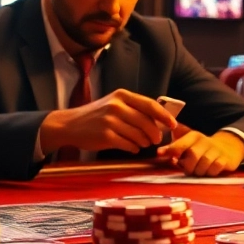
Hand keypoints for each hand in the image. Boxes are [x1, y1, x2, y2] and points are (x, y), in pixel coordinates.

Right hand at [40, 89, 177, 153]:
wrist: (70, 125)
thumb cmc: (96, 115)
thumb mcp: (114, 103)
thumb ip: (134, 108)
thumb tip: (160, 119)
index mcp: (121, 95)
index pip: (150, 105)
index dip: (164, 116)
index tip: (173, 125)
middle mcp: (116, 106)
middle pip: (147, 122)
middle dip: (155, 133)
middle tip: (156, 139)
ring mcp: (110, 121)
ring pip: (139, 135)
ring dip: (144, 142)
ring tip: (142, 143)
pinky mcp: (105, 136)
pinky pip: (129, 145)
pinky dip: (134, 148)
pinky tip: (132, 147)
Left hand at [157, 126, 243, 176]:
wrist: (229, 147)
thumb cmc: (202, 148)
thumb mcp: (189, 144)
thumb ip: (174, 148)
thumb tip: (159, 153)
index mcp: (194, 136)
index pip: (181, 143)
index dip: (170, 149)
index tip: (159, 154)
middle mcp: (205, 141)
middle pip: (193, 155)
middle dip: (189, 166)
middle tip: (189, 170)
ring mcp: (216, 150)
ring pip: (204, 164)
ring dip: (199, 171)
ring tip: (199, 171)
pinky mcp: (225, 159)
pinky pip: (215, 169)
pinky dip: (210, 173)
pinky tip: (209, 171)